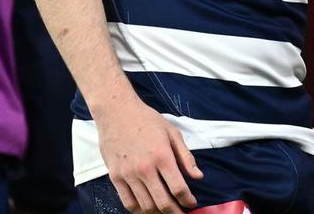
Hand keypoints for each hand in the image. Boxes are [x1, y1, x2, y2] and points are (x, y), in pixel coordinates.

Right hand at [96, 98, 203, 213]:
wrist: (117, 111)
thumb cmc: (146, 120)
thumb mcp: (172, 132)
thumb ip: (186, 156)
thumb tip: (198, 176)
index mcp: (162, 156)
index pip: (179, 188)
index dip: (188, 200)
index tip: (191, 203)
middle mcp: (145, 168)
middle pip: (163, 203)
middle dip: (175, 212)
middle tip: (180, 213)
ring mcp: (128, 174)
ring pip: (146, 206)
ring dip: (158, 213)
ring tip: (165, 211)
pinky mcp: (115, 176)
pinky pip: (128, 202)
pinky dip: (139, 210)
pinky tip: (147, 208)